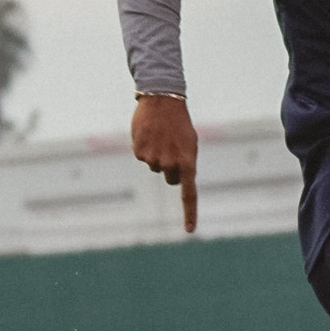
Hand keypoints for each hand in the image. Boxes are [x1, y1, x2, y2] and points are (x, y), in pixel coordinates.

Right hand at [131, 94, 197, 231]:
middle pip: (170, 180)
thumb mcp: (189, 143)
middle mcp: (170, 164)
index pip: (189, 193)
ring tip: (162, 137)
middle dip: (172, 168)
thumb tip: (177, 180)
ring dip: (158, 155)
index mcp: (188, 162)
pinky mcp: (139, 152)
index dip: (190, 213)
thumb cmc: (179, 123)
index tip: (189, 231)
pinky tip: (150, 134)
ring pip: (156, 168)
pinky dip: (145, 148)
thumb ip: (185, 163)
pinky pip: (143, 157)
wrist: (162, 100)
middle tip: (173, 147)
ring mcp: (153, 159)